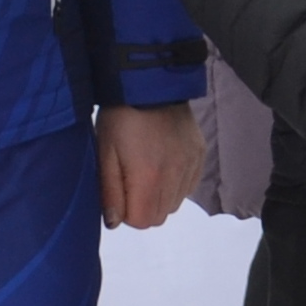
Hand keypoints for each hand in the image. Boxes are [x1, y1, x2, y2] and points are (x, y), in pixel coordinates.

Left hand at [96, 101, 202, 229]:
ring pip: (174, 204)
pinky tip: (163, 163)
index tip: (119, 192)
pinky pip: (188, 186)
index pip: (142, 221)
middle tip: (130, 181)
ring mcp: (192, 166)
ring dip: (159, 196)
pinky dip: (174, 184)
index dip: (127, 213)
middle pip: (160, 216)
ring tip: (146, 170)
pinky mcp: (200, 155)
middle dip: (142, 207)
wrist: (151, 83)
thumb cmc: (121, 118)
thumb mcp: (105, 152)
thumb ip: (110, 191)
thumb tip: (115, 223)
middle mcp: (175, 176)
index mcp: (149, 177)